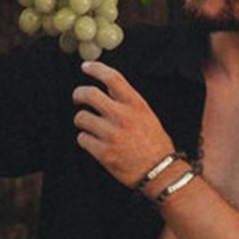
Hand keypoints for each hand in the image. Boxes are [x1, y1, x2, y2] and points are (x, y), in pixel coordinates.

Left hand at [72, 61, 176, 186]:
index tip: (86, 67)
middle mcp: (122, 117)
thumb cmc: (154, 143)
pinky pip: (82, 139)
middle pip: (89, 94)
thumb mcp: (146, 115)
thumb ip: (127, 101)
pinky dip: (85, 140)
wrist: (160, 172)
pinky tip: (94, 142)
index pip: (112, 78)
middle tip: (77, 98)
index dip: (96, 68)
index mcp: (135, 104)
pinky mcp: (103, 153)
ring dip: (82, 121)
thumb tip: (106, 88)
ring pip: (81, 118)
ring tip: (89, 126)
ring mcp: (111, 135)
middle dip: (78, 94)